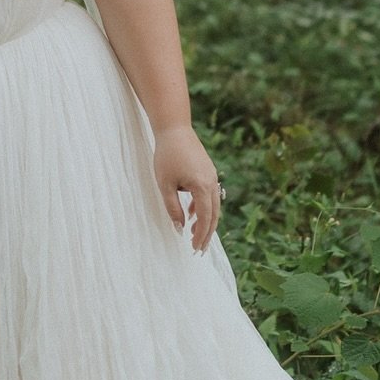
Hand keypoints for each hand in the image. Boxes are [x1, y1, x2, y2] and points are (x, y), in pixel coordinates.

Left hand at [152, 124, 222, 253]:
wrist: (174, 129)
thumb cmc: (167, 156)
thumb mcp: (165, 185)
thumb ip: (173, 208)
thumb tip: (180, 228)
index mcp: (202, 186)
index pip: (205, 218)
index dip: (201, 235)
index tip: (194, 248)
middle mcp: (212, 182)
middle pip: (214, 215)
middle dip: (207, 234)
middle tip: (200, 250)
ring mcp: (212, 176)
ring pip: (213, 205)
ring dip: (206, 221)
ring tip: (196, 235)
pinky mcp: (208, 171)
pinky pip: (210, 194)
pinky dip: (204, 207)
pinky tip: (193, 214)